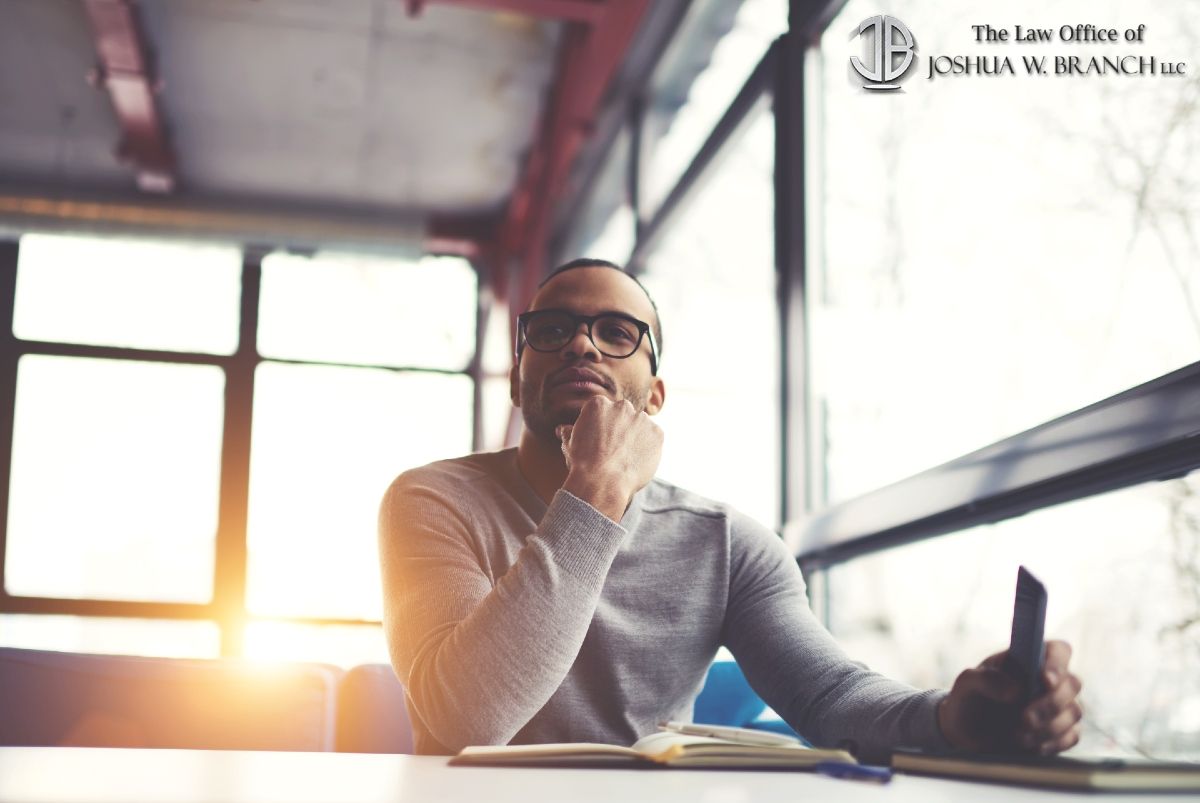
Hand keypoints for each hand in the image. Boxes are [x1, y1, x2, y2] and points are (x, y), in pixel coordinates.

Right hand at [557, 396, 662, 521]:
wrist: (602, 482)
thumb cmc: (583, 464)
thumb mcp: (570, 444)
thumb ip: (569, 431)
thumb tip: (562, 429)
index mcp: (598, 404)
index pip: (603, 411)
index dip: (602, 428)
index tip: (600, 442)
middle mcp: (622, 406)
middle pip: (624, 415)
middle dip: (620, 429)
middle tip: (614, 451)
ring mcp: (642, 419)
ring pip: (640, 426)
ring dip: (636, 438)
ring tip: (626, 459)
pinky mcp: (657, 433)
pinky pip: (654, 438)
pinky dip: (649, 448)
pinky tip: (637, 461)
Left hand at [937, 640, 1082, 754]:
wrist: (967, 735)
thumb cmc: (970, 699)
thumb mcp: (967, 684)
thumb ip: (986, 679)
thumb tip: (1016, 690)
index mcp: (1029, 659)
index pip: (1059, 650)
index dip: (1057, 663)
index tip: (1043, 679)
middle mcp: (1049, 680)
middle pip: (1073, 683)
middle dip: (1050, 703)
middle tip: (1024, 719)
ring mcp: (1059, 706)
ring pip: (1074, 711)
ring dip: (1048, 726)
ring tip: (1017, 736)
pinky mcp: (1062, 732)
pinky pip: (1071, 736)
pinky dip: (1052, 743)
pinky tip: (1030, 746)